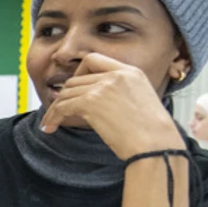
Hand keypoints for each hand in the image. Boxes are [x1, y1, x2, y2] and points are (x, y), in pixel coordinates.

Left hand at [40, 53, 182, 158]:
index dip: (79, 73)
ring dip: (55, 109)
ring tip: (50, 122)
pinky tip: (50, 127)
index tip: (75, 90)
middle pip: (76, 78)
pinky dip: (52, 117)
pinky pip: (62, 106)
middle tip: (58, 111)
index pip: (94, 60)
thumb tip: (94, 99)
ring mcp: (103, 87)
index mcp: (130, 72)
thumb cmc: (152, 133)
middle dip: (65, 96)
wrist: (157, 146)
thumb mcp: (140, 100)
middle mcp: (116, 75)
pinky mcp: (91, 102)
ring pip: (66, 93)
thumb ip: (119, 91)